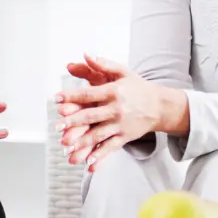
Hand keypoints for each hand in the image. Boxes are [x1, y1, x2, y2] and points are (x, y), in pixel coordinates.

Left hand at [54, 56, 161, 170]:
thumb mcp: (123, 72)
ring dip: (82, 142)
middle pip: (91, 116)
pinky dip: (100, 156)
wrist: (160, 106)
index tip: (57, 99)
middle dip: (73, 122)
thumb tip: (86, 54)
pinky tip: (88, 163)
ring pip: (98, 135)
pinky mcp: (125, 137)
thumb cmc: (138, 88)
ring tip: (67, 147)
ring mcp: (121, 125)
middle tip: (57, 126)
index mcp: (113, 92)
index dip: (72, 96)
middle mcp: (116, 109)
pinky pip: (111, 148)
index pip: (89, 94)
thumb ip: (103, 64)